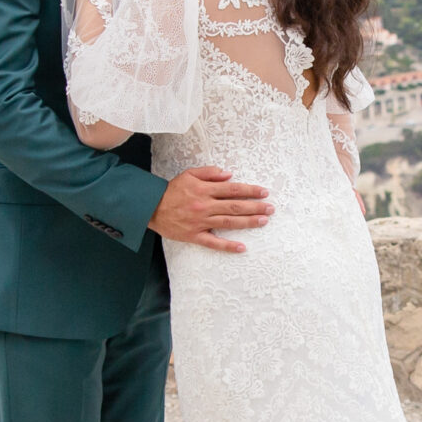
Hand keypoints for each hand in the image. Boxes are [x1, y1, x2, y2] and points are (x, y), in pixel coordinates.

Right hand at [150, 165, 272, 253]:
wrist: (150, 207)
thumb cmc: (172, 190)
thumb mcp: (189, 175)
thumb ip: (209, 173)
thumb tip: (229, 175)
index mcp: (204, 190)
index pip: (232, 189)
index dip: (250, 190)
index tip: (264, 192)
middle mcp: (204, 206)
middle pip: (235, 206)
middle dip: (255, 207)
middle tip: (271, 208)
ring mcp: (200, 222)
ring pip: (228, 222)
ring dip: (248, 222)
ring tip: (263, 221)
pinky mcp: (194, 235)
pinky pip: (213, 243)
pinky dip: (227, 246)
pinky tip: (242, 248)